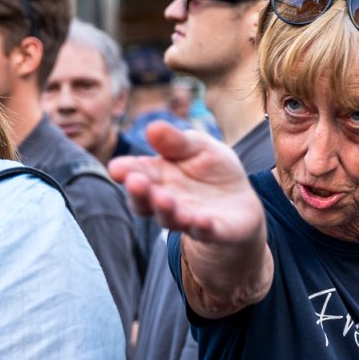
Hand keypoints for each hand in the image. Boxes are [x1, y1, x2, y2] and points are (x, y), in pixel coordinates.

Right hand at [108, 121, 262, 244]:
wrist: (242, 198)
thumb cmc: (212, 169)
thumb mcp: (198, 147)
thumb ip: (177, 141)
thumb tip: (153, 128)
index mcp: (157, 175)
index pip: (136, 173)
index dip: (125, 171)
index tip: (116, 168)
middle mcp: (165, 200)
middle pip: (145, 201)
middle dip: (139, 192)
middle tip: (135, 182)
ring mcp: (187, 218)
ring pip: (170, 219)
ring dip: (165, 210)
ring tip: (164, 199)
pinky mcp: (212, 231)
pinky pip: (204, 231)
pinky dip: (201, 227)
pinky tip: (202, 220)